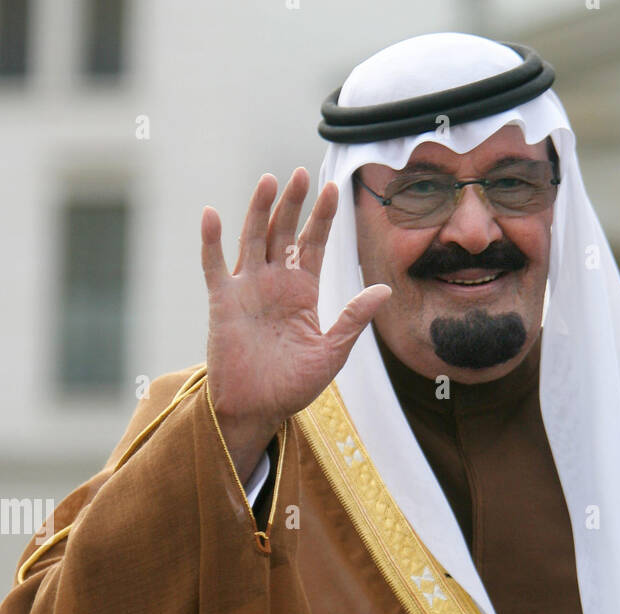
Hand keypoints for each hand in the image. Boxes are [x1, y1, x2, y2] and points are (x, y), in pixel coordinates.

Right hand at [200, 168, 390, 478]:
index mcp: (301, 292)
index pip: (312, 244)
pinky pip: (214, 266)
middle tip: (301, 173)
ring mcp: (247, 289)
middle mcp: (274, 283)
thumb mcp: (331, 353)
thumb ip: (353, 319)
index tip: (332, 188)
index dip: (321, 217)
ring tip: (270, 180)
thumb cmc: (293, 386)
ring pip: (252, 239)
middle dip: (293, 204)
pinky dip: (211, 241)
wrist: (257, 410)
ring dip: (259, 210)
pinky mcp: (222, 302)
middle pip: (283, 232)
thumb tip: (384, 289)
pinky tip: (212, 215)